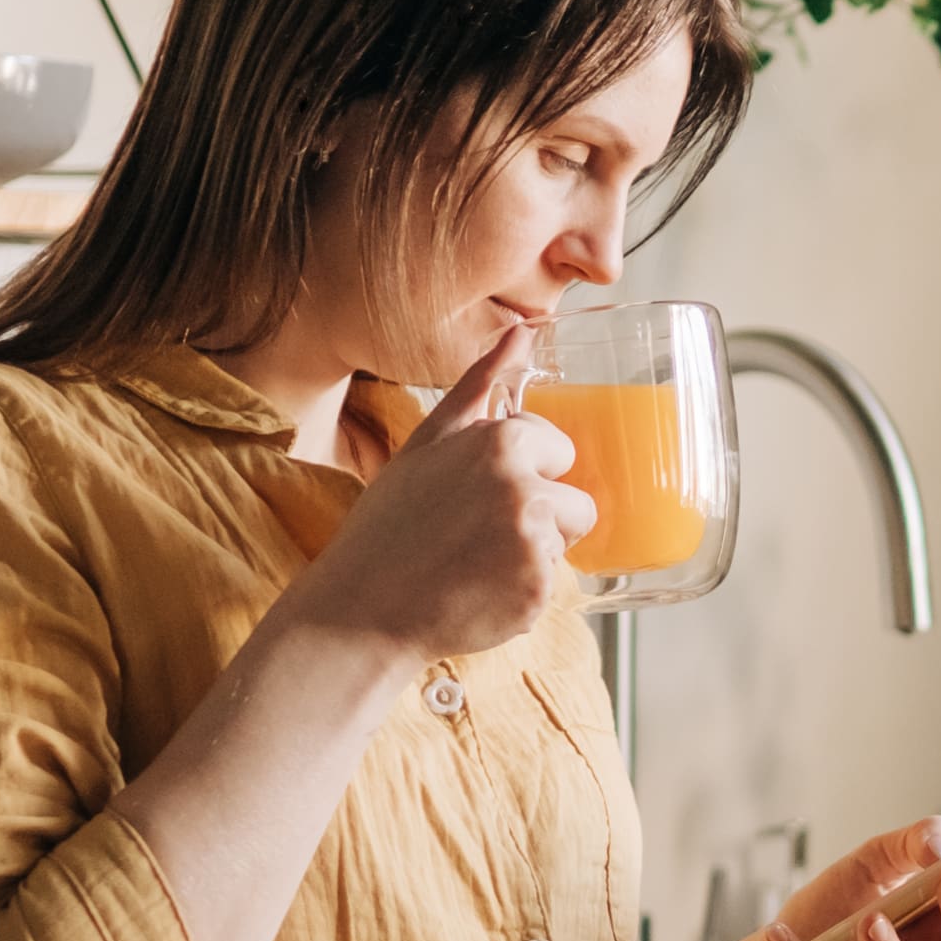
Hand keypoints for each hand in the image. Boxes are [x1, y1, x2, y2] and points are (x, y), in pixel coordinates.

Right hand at [269, 323, 582, 666]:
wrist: (362, 609)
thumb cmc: (391, 524)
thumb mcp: (429, 440)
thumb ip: (480, 384)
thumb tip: (522, 332)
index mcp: (500, 442)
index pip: (560, 450)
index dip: (524, 473)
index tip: (479, 493)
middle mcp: (523, 488)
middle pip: (577, 501)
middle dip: (542, 516)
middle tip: (478, 534)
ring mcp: (534, 543)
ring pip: (567, 543)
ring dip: (534, 555)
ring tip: (476, 563)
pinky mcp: (538, 593)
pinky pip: (552, 587)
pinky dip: (522, 594)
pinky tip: (477, 592)